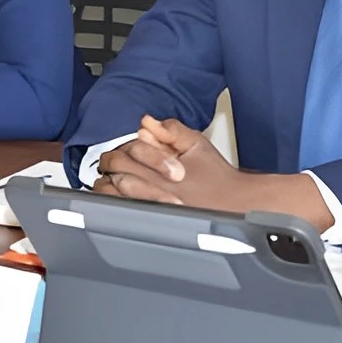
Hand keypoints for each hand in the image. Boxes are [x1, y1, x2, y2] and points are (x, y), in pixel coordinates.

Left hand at [95, 115, 335, 232]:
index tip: (118, 151)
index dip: (116, 151)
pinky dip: (117, 206)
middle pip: (114, 175)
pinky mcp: (155, 219)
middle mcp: (153, 188)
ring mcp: (152, 206)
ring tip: (109, 183)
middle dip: (109, 168)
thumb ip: (171, 130)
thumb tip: (147, 122)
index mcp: (159, 167)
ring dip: (108, 188)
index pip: (122, 156)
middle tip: (108, 166)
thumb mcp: (196, 143)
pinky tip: (119, 202)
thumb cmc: (216, 175)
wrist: (233, 203)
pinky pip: (125, 214)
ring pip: (115, 197)